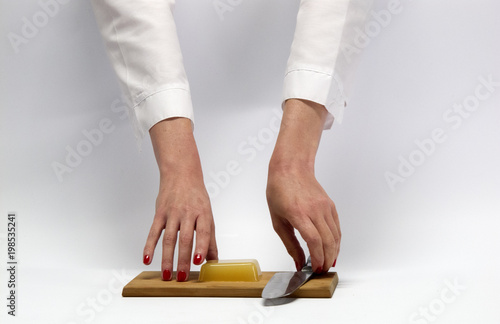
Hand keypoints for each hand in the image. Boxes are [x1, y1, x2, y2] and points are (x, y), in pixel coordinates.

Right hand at [142, 118, 217, 280]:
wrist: (181, 173)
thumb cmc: (196, 197)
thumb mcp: (207, 214)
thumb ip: (209, 238)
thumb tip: (213, 260)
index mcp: (203, 213)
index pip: (203, 232)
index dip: (201, 247)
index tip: (199, 262)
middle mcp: (187, 212)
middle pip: (185, 238)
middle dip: (183, 259)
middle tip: (182, 277)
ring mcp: (172, 212)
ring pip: (168, 238)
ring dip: (167, 258)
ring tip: (166, 274)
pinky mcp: (159, 213)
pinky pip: (153, 231)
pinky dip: (149, 245)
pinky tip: (147, 258)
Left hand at [267, 165, 339, 272]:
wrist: (290, 168)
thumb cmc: (279, 190)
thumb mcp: (278, 220)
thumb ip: (290, 244)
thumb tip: (298, 262)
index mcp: (298, 213)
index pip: (314, 241)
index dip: (317, 258)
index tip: (315, 268)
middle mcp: (314, 210)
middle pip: (328, 241)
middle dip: (326, 259)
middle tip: (321, 270)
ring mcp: (324, 207)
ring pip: (335, 236)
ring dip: (333, 252)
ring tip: (327, 263)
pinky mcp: (330, 205)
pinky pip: (336, 227)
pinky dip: (336, 241)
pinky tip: (332, 249)